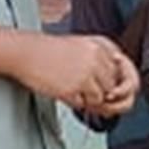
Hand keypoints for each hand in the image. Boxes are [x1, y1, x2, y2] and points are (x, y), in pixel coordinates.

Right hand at [13, 33, 137, 113]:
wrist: (24, 52)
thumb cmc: (48, 52)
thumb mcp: (80, 48)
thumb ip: (101, 64)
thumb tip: (116, 92)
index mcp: (101, 44)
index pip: (124, 71)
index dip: (116, 83)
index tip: (110, 88)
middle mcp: (97, 57)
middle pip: (113, 86)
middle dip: (101, 92)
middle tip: (85, 91)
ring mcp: (86, 72)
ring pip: (100, 98)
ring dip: (87, 98)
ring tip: (71, 88)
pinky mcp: (74, 86)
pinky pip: (84, 104)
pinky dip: (75, 102)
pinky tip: (64, 90)